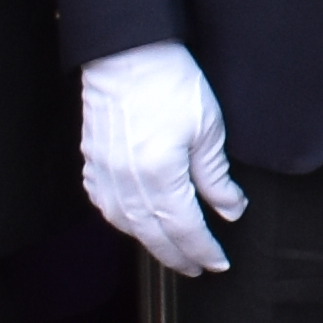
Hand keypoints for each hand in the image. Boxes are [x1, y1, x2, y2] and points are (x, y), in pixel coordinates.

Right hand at [79, 42, 244, 275]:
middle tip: (197, 267)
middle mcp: (126, 182)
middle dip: (177, 255)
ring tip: (171, 249)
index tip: (218, 263)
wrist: (127, 55)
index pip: (184, 229)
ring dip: (149, 242)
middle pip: (152, 234)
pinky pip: (104, 204)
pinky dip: (121, 219)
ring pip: (125, 224)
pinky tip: (133, 221)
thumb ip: (216, 178)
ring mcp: (104, 173)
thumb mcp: (208, 130)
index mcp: (159, 176)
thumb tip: (230, 210)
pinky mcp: (92, 161)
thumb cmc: (170, 84)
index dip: (202, 250)